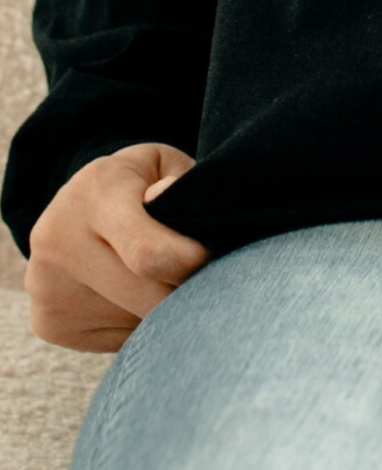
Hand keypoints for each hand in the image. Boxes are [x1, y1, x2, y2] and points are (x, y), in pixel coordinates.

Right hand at [24, 142, 212, 352]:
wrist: (74, 206)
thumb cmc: (136, 182)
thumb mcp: (163, 164)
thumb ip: (180, 185)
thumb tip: (170, 198)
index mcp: (97, 195)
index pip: (147, 252)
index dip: (189, 264)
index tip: (209, 258)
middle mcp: (61, 242)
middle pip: (146, 298)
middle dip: (185, 292)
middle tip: (202, 274)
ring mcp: (48, 288)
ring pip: (134, 322)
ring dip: (162, 310)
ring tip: (162, 275)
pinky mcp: (49, 323)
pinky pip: (116, 341)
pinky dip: (137, 323)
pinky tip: (133, 292)